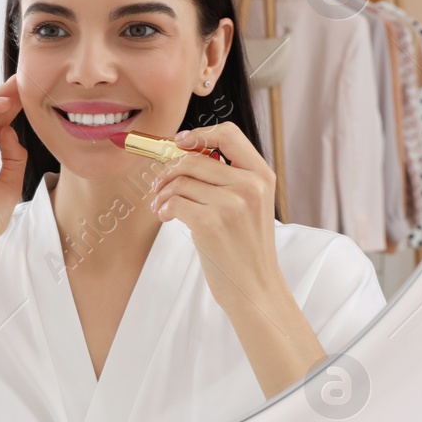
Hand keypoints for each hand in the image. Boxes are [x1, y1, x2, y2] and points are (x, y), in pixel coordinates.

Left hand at [150, 122, 279, 302]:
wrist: (255, 287)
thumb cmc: (246, 246)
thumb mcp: (251, 204)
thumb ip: (229, 177)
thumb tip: (183, 151)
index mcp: (262, 175)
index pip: (229, 134)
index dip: (198, 134)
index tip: (179, 144)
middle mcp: (249, 185)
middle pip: (194, 158)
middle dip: (168, 170)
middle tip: (159, 185)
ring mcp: (231, 204)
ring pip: (179, 181)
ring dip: (162, 193)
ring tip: (162, 206)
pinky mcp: (210, 223)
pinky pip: (173, 202)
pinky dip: (163, 208)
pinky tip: (167, 217)